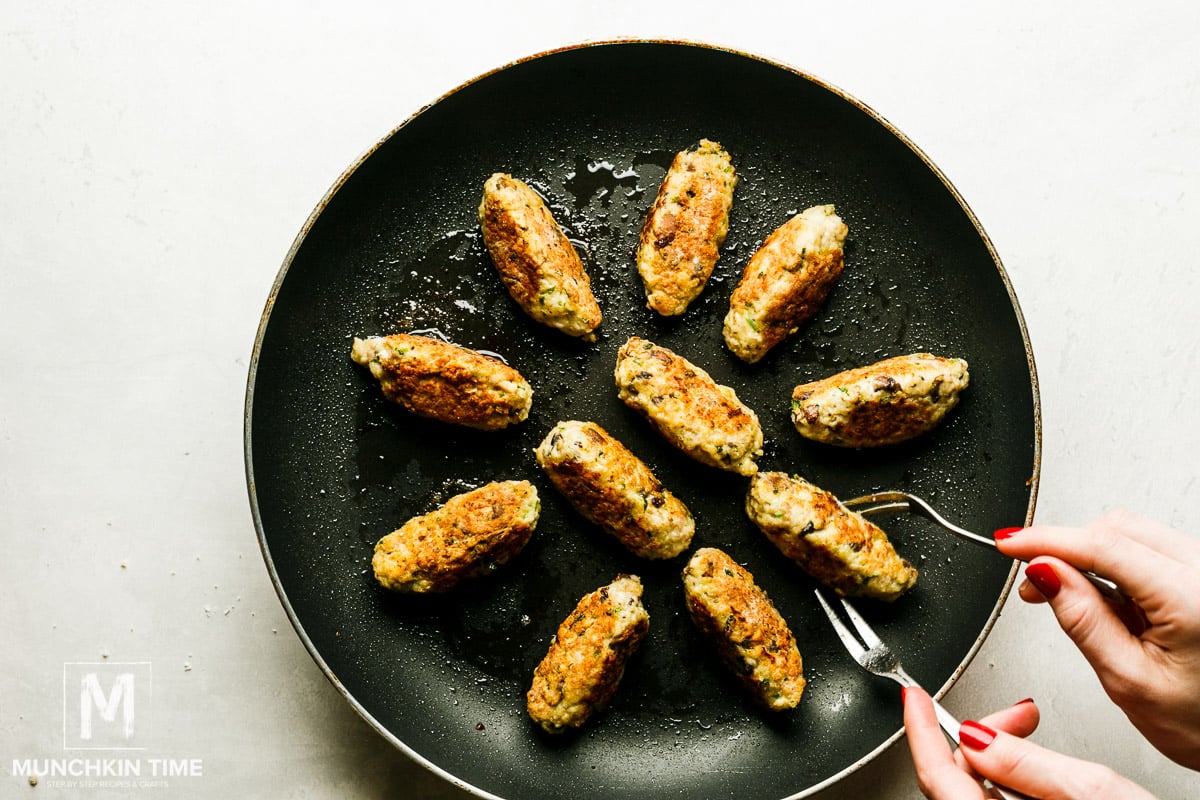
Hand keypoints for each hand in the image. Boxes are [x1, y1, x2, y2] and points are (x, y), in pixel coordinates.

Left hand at [904, 687, 1157, 798]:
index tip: (914, 699)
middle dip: (982, 739)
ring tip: (1034, 738)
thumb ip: (1027, 763)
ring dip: (997, 761)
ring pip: (974, 794)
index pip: (936, 775)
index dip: (921, 730)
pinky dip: (1007, 785)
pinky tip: (1035, 775)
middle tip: (1021, 716)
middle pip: (956, 780)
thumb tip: (976, 736)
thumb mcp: (1092, 791)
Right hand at [995, 509, 1199, 769]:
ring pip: (1129, 533)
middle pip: (1115, 529)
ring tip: (1066, 597)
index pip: (1103, 546)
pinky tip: (1100, 594)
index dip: (1046, 540)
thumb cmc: (1199, 720)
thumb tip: (1043, 573)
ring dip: (1087, 556)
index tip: (1009, 544)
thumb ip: (1082, 620)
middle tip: (1030, 580)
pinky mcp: (1198, 575)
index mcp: (1191, 598)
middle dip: (1064, 548)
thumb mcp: (1128, 680)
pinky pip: (1146, 548)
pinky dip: (1112, 563)